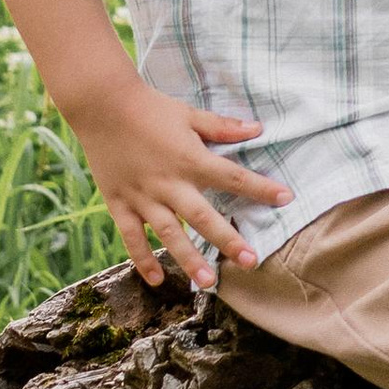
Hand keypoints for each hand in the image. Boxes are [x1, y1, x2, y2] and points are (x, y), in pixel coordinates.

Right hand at [64, 74, 289, 293]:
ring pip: (170, 234)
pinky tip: (157, 279)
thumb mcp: (190, 114)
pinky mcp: (120, 204)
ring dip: (190, 259)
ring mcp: (143, 197)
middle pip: (204, 216)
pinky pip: (132, 237)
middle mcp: (169, 183)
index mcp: (191, 159)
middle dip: (228, 240)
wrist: (102, 105)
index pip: (233, 177)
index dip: (261, 188)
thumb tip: (258, 128)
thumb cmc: (150, 107)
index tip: (286, 198)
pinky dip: (143, 259)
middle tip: (250, 261)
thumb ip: (222, 127)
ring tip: (208, 282)